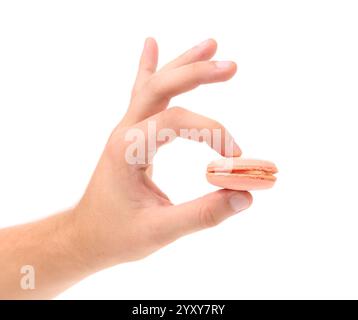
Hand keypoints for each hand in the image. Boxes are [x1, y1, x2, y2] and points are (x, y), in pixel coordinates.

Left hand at [73, 38, 252, 268]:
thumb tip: (245, 196)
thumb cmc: (115, 235)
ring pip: (154, 85)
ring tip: (210, 45)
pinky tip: (152, 45)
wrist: (86, 235)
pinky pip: (142, 94)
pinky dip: (150, 69)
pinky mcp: (132, 135)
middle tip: (231, 66)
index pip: (177, 122)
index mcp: (128, 149)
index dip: (213, 132)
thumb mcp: (159, 231)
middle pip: (162, 87)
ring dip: (182, 64)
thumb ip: (203, 214)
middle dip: (197, 73)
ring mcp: (127, 130)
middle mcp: (126, 131)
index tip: (236, 158)